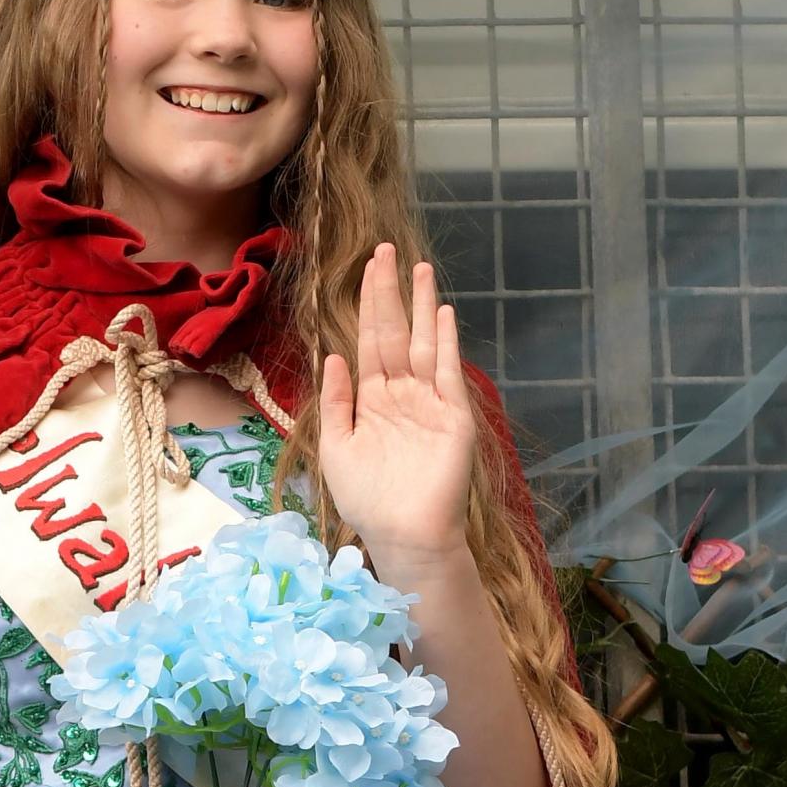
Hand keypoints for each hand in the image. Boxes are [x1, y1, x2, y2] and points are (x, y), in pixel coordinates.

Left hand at [318, 244, 477, 577]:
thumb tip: (333, 355)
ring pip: (423, 343)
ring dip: (422, 306)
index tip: (367, 268)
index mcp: (371, 400)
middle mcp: (401, 394)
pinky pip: (447, 372)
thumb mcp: (336, 446)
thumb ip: (335, 401)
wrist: (403, 536)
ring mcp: (429, 403)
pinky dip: (445, 342)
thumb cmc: (366, 501)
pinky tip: (442, 313)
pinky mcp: (453, 417)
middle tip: (385, 250)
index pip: (369, 341)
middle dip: (389, 292)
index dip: (368, 304)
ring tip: (420, 268)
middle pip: (394, 332)